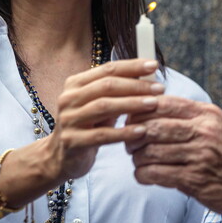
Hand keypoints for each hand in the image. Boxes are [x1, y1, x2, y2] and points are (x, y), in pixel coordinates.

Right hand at [49, 59, 164, 180]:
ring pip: (104, 107)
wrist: (61, 157)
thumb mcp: (99, 104)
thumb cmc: (88, 126)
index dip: (132, 66)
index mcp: (76, 84)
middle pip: (107, 86)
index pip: (108, 69)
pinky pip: (102, 135)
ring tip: (154, 104)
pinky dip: (123, 132)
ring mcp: (69, 120)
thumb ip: (118, 90)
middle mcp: (69, 98)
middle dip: (136, 85)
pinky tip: (141, 131)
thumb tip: (149, 75)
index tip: (154, 65)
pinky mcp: (72, 142)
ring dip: (132, 104)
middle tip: (159, 88)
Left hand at [126, 96, 221, 214]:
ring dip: (137, 158)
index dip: (141, 110)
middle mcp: (203, 131)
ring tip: (139, 161)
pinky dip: (143, 175)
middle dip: (134, 136)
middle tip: (130, 144)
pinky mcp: (194, 179)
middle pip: (153, 127)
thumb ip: (187, 115)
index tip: (132, 119)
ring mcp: (199, 155)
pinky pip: (156, 173)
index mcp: (206, 114)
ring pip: (151, 151)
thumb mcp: (214, 124)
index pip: (164, 103)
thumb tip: (149, 107)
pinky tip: (144, 175)